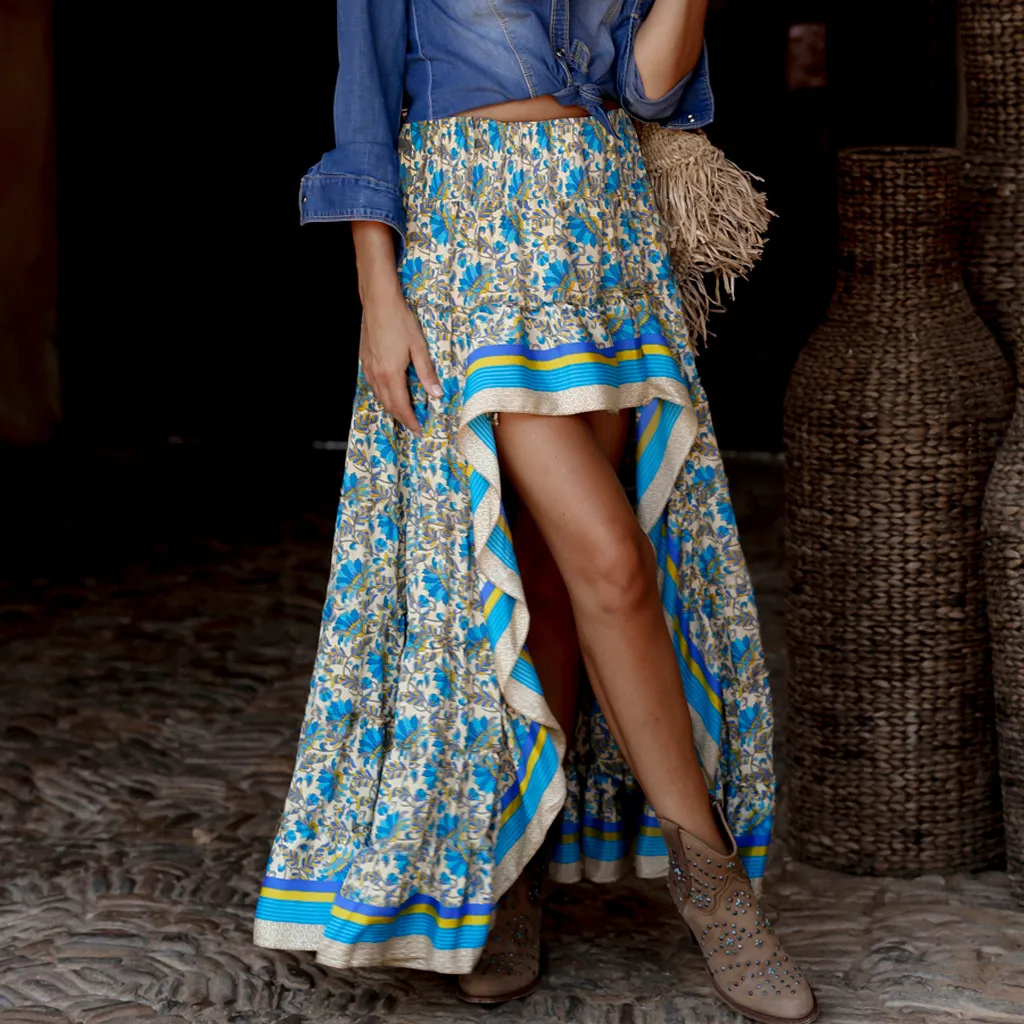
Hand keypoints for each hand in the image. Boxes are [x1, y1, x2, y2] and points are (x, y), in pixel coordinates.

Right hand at [351, 220, 442, 436]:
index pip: (401, 406)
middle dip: (401, 418)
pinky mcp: (365, 360)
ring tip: (404, 412)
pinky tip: (390, 392)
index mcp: (391, 374)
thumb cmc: (400, 321)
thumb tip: (436, 394)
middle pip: (388, 404)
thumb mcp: (419, 347)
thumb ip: (426, 373)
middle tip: (413, 426)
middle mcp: (377, 374)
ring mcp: (368, 367)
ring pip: (379, 396)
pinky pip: (373, 385)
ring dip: (391, 407)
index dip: (410, 421)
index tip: (418, 430)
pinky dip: (383, 394)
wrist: (378, 301)